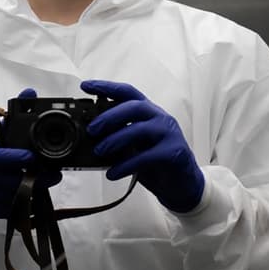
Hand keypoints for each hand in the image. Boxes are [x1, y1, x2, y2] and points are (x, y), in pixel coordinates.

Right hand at [0, 88, 59, 219]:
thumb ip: (15, 115)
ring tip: (49, 179)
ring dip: (37, 189)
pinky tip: (36, 191)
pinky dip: (30, 201)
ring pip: (18, 196)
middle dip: (36, 177)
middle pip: (12, 180)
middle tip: (54, 172)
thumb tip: (30, 92)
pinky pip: (17, 209)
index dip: (14, 158)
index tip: (31, 157)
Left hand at [82, 80, 205, 212]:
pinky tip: (113, 172)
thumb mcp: (134, 145)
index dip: (107, 87)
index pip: (127, 92)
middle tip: (92, 129)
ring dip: (116, 139)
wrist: (182, 184)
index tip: (86, 86)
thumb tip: (90, 137)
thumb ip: (118, 136)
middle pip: (134, 107)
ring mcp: (169, 134)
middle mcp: (160, 118)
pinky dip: (126, 164)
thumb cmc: (155, 162)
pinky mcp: (174, 153)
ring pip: (140, 129)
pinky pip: (146, 156)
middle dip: (109, 116)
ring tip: (100, 151)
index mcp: (148, 112)